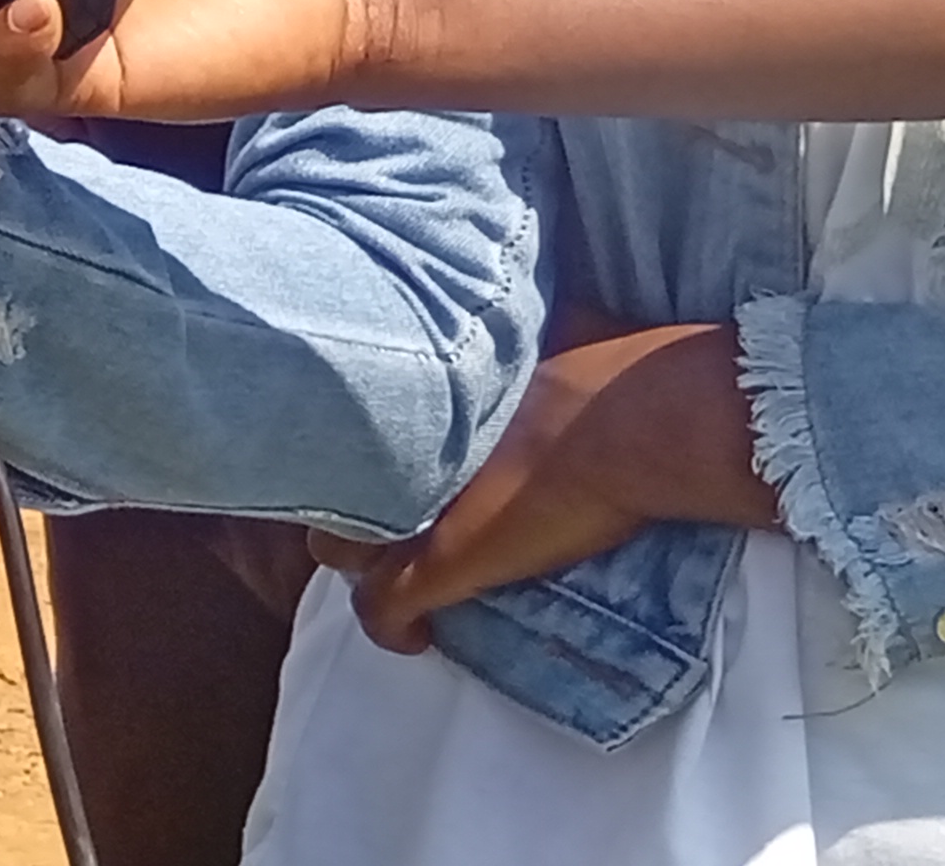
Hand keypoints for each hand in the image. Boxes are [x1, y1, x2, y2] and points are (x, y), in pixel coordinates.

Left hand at [321, 324, 771, 651]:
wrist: (620, 421)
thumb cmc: (593, 369)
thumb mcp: (518, 337)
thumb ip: (489, 342)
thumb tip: (508, 308)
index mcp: (410, 398)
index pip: (338, 423)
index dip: (356, 450)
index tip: (379, 460)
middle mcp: (394, 450)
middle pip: (324, 482)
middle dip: (346, 500)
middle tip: (385, 512)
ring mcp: (411, 511)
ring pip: (339, 548)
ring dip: (363, 560)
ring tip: (398, 566)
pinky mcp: (442, 565)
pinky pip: (384, 610)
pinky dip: (394, 629)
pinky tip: (415, 637)